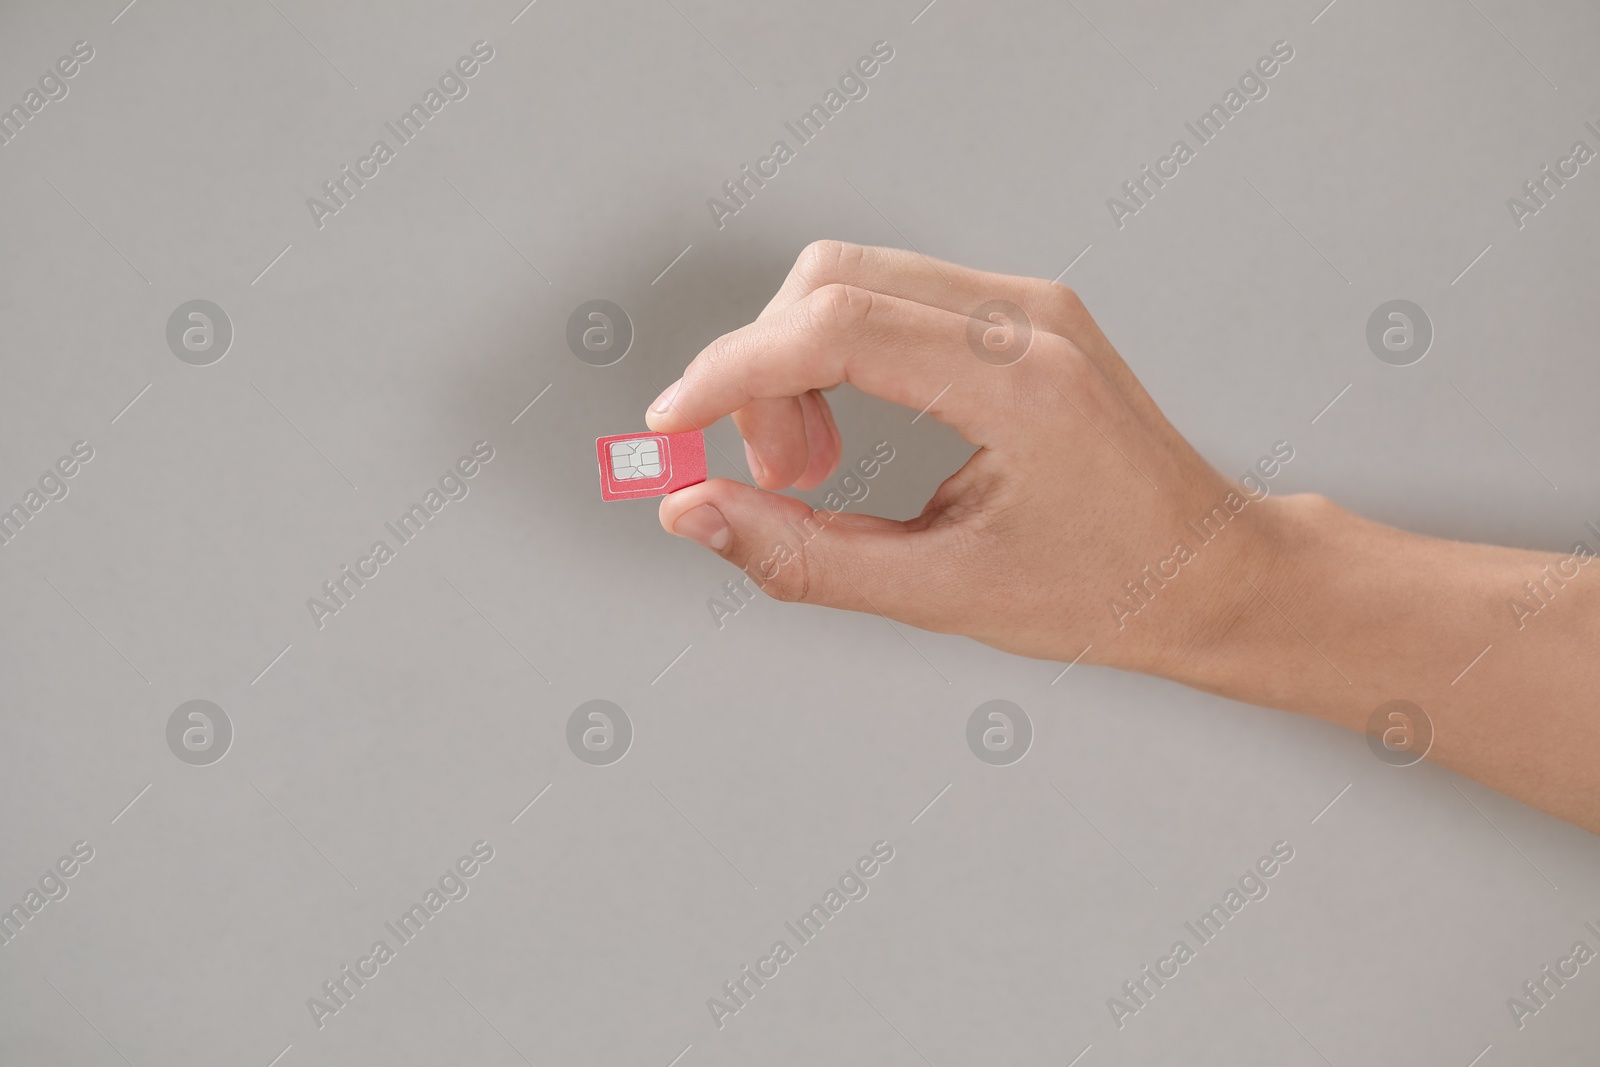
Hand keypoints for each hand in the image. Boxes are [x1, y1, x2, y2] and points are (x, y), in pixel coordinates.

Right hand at [644, 241, 1284, 673]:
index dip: (731, 370)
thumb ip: (803, 556)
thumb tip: (693, 511)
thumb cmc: (1106, 593)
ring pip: (855, 279)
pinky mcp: (1023, 312)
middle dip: (762, 371)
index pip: (835, 325)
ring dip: (797, 362)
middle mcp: (1028, 318)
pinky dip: (842, 353)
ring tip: (808, 466)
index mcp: (1022, 384)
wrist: (1210, 571)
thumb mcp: (942, 594)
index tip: (673, 427)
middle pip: (831, 281)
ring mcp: (1030, 303)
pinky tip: (850, 427)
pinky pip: (894, 297)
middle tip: (770, 477)